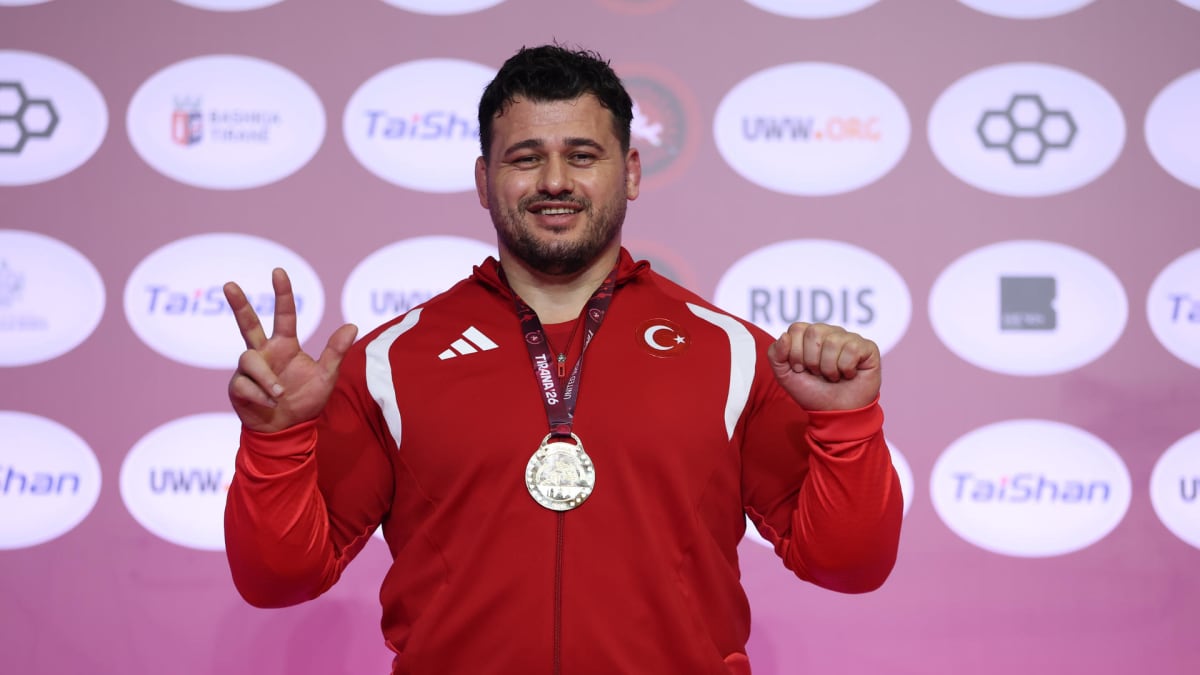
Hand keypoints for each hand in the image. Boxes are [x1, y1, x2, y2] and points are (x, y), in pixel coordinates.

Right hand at [224, 268, 357, 432]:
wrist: (288, 430)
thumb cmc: (306, 400)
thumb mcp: (327, 377)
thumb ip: (336, 352)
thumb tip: (352, 325)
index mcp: (285, 345)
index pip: (283, 315)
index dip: (282, 293)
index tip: (278, 271)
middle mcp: (264, 352)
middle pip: (247, 324)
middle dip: (238, 304)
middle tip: (229, 284)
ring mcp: (249, 369)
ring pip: (249, 360)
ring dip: (267, 378)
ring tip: (280, 394)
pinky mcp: (238, 387)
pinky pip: (245, 384)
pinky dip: (261, 395)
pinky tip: (270, 403)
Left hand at [766, 322, 880, 411]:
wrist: (835, 414)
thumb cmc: (812, 392)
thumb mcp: (785, 376)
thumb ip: (775, 355)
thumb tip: (785, 335)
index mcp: (809, 336)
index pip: (797, 328)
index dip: (796, 353)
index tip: (801, 369)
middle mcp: (830, 333)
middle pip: (814, 332)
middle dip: (812, 360)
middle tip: (818, 374)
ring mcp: (849, 338)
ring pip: (833, 342)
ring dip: (829, 368)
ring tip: (833, 376)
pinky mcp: (867, 348)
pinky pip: (852, 349)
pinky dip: (846, 368)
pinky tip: (848, 374)